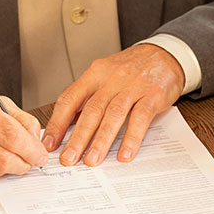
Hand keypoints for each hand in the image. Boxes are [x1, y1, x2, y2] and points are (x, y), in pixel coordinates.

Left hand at [42, 44, 184, 165]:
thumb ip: (88, 98)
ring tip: (92, 160)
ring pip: (113, 115)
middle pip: (91, 110)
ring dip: (101, 140)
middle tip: (68, 158)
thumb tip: (66, 126)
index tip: (49, 143)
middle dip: (78, 137)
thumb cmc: (131, 69)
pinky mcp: (153, 95)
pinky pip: (140, 118)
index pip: (70, 98)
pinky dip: (131, 138)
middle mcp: (111, 79)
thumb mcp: (104, 76)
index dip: (58, 122)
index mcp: (95, 74)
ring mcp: (133, 86)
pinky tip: (124, 154)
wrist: (165, 53)